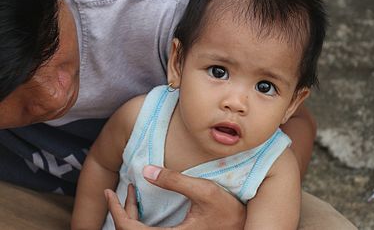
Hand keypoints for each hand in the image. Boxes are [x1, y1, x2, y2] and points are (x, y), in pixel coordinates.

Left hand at [105, 165, 245, 229]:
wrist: (243, 224)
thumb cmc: (227, 209)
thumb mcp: (203, 191)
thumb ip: (175, 181)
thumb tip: (147, 171)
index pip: (130, 229)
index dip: (116, 210)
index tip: (109, 193)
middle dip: (121, 210)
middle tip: (119, 190)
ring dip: (130, 215)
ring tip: (130, 194)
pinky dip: (140, 219)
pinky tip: (141, 206)